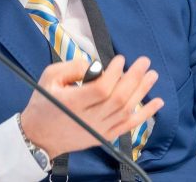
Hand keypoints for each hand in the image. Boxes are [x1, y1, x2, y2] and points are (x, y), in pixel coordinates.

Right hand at [20, 55, 163, 158]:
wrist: (39, 136)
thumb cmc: (43, 102)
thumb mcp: (49, 76)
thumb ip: (72, 67)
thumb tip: (96, 66)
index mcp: (73, 102)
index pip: (102, 88)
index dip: (115, 73)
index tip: (121, 59)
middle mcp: (89, 118)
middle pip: (118, 98)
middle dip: (134, 78)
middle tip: (145, 62)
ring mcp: (99, 130)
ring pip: (126, 111)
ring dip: (142, 92)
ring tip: (152, 75)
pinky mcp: (104, 136)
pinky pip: (129, 126)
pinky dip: (145, 114)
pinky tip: (157, 103)